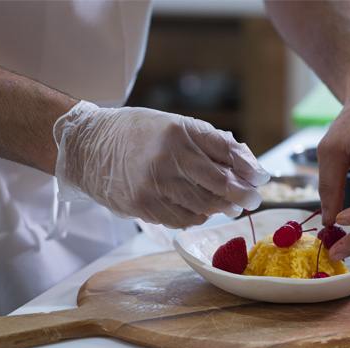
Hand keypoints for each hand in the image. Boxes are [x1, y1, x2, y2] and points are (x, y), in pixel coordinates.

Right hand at [53, 101, 269, 228]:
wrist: (88, 147)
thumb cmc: (137, 133)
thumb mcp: (174, 125)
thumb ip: (210, 143)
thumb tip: (248, 166)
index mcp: (179, 131)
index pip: (226, 151)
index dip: (249, 167)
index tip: (261, 178)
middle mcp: (167, 157)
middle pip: (219, 183)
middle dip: (243, 194)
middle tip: (253, 199)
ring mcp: (154, 184)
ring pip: (204, 205)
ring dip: (222, 208)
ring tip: (230, 206)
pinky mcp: (143, 206)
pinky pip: (182, 219)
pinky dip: (197, 217)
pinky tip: (202, 211)